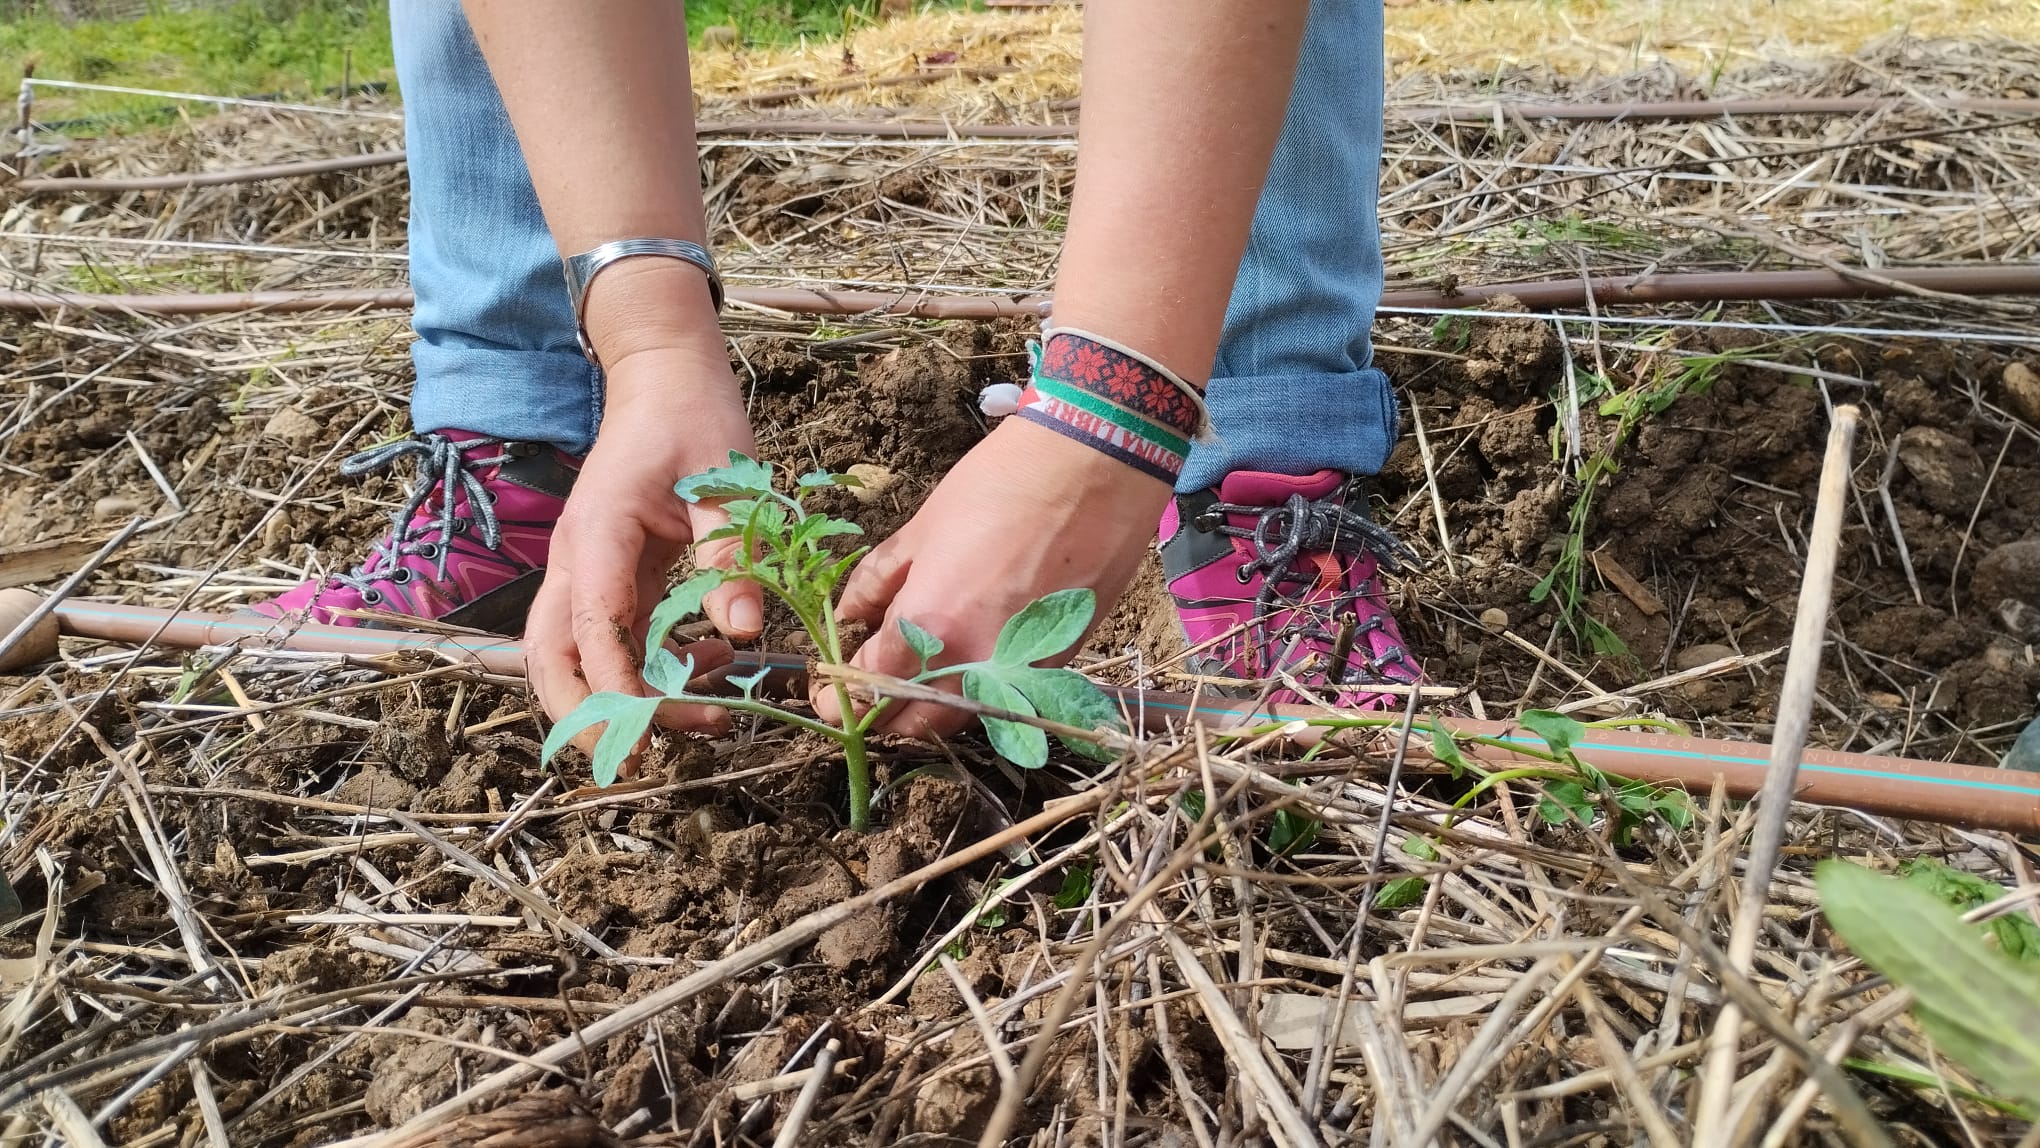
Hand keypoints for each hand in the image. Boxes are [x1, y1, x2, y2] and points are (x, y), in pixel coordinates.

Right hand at [525, 335, 763, 742]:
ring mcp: (587, 572)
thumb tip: (742, 630)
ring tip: (701, 716)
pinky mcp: (610, 579)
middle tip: (642, 758)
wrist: (666, 382)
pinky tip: (708, 670)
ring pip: (569, 657)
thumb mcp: (728, 481)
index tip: (654, 728)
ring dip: (616, 700)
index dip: (617, 686)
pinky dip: (645, 671)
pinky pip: (610, 640)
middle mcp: (578, 560)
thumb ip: (731, 554)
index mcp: (600, 533)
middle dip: (583, 715)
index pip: (593, 626)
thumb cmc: (696, 421)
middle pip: (548, 657)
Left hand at [813, 417, 1171, 735]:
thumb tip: (848, 613)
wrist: (1094, 466)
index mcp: (929, 626)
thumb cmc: (1002, 484)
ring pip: (965, 716)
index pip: (870, 687)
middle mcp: (974, 664)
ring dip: (934, 708)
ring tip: (918, 677)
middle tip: (869, 695)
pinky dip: (980, 691)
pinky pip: (1007, 697)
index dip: (840, 698)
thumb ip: (879, 580)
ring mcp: (1022, 670)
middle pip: (916, 724)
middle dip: (885, 718)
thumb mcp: (922, 527)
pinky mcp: (1061, 663)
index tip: (829, 695)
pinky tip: (971, 660)